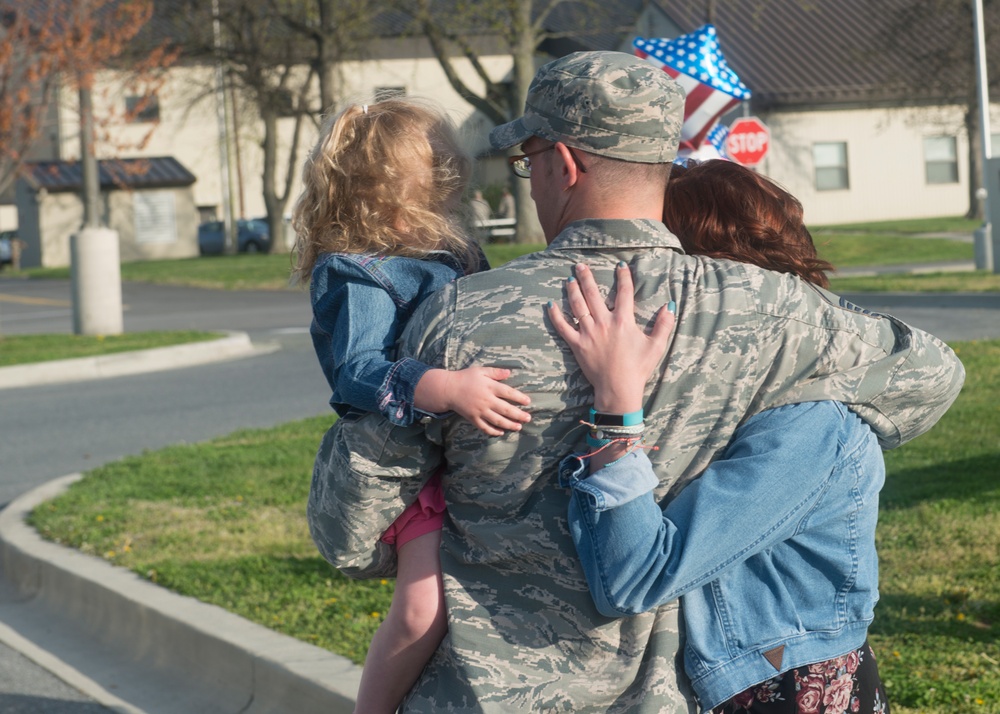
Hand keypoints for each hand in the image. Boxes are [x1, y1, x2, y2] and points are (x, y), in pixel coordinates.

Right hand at [417, 367, 531, 436]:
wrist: (448, 389)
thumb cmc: (465, 378)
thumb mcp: (480, 370)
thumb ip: (495, 372)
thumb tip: (509, 372)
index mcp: (489, 387)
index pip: (508, 393)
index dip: (519, 398)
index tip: (528, 402)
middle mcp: (486, 400)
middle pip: (506, 409)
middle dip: (518, 415)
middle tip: (528, 418)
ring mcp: (479, 411)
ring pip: (497, 420)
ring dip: (509, 425)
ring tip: (519, 427)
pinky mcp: (473, 418)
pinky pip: (484, 427)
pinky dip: (493, 431)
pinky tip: (501, 432)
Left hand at [548, 263, 674, 413]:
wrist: (618, 389)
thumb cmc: (638, 368)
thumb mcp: (656, 346)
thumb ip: (664, 325)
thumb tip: (670, 305)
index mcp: (623, 321)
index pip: (624, 292)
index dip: (623, 276)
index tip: (620, 265)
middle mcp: (604, 323)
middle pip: (593, 294)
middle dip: (586, 277)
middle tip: (580, 266)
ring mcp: (588, 333)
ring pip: (577, 306)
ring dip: (572, 290)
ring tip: (569, 278)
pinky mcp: (577, 345)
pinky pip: (562, 327)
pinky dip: (555, 316)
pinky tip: (550, 305)